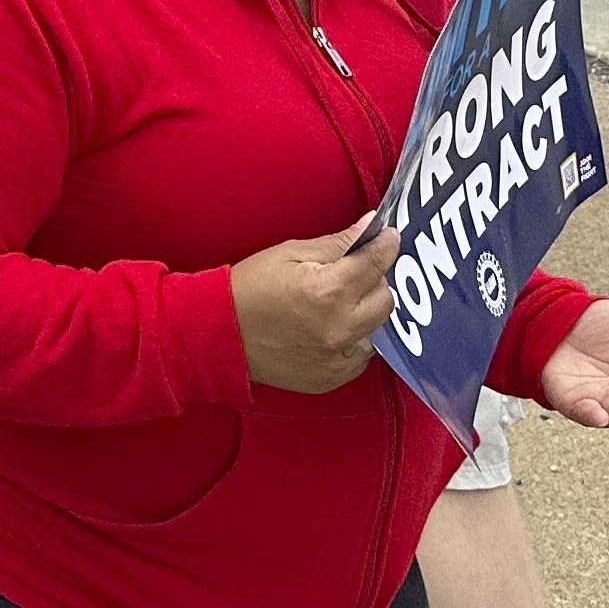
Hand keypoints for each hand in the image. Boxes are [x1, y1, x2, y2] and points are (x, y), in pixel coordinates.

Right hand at [229, 216, 399, 393]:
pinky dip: (352, 338)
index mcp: (328, 291)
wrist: (219, 334)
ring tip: (336, 303)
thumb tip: (369, 230)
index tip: (389, 238)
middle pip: (385, 299)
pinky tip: (328, 327)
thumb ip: (335, 244)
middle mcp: (340, 328)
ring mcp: (338, 358)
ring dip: (364, 311)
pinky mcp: (333, 377)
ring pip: (376, 328)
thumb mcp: (289, 254)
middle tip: (352, 273)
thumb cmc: (249, 289)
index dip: (386, 246)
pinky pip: (361, 355)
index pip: (375, 264)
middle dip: (374, 281)